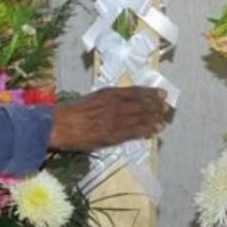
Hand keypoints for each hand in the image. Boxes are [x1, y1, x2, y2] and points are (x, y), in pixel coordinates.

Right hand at [48, 87, 167, 151]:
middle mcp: (114, 105)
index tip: (162, 93)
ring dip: (154, 118)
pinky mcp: (113, 135)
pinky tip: (154, 130)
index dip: (150, 93)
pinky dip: (145, 130)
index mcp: (108, 93)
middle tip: (166, 107)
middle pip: (141, 104)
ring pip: (140, 118)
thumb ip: (108, 99)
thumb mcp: (92, 98)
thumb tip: (121, 101)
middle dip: (156, 106)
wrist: (60, 125)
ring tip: (163, 119)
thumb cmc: (72, 111)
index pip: (135, 92)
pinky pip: (133, 132)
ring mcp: (115, 121)